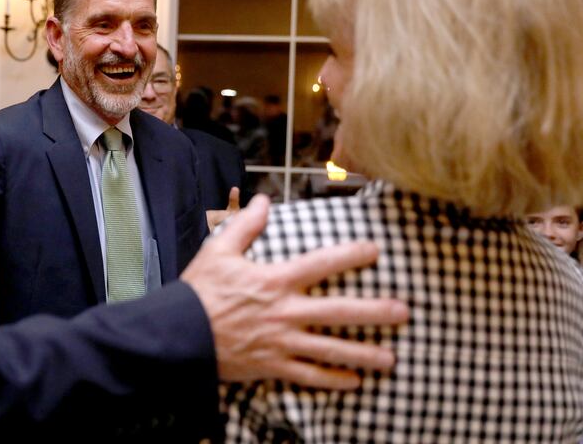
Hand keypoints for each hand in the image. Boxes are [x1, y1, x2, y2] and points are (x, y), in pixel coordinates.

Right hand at [182, 194, 408, 389]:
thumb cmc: (198, 292)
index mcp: (275, 281)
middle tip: (404, 312)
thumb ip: (245, 225)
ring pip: (330, 349)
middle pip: (339, 311)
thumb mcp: (218, 251)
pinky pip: (308, 376)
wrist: (179, 335)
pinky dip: (332, 380)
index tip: (376, 250)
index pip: (322, 264)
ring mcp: (281, 342)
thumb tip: (263, 200)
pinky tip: (354, 382)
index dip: (351, 254)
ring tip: (391, 359)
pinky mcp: (272, 366)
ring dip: (363, 354)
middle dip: (374, 312)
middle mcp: (285, 312)